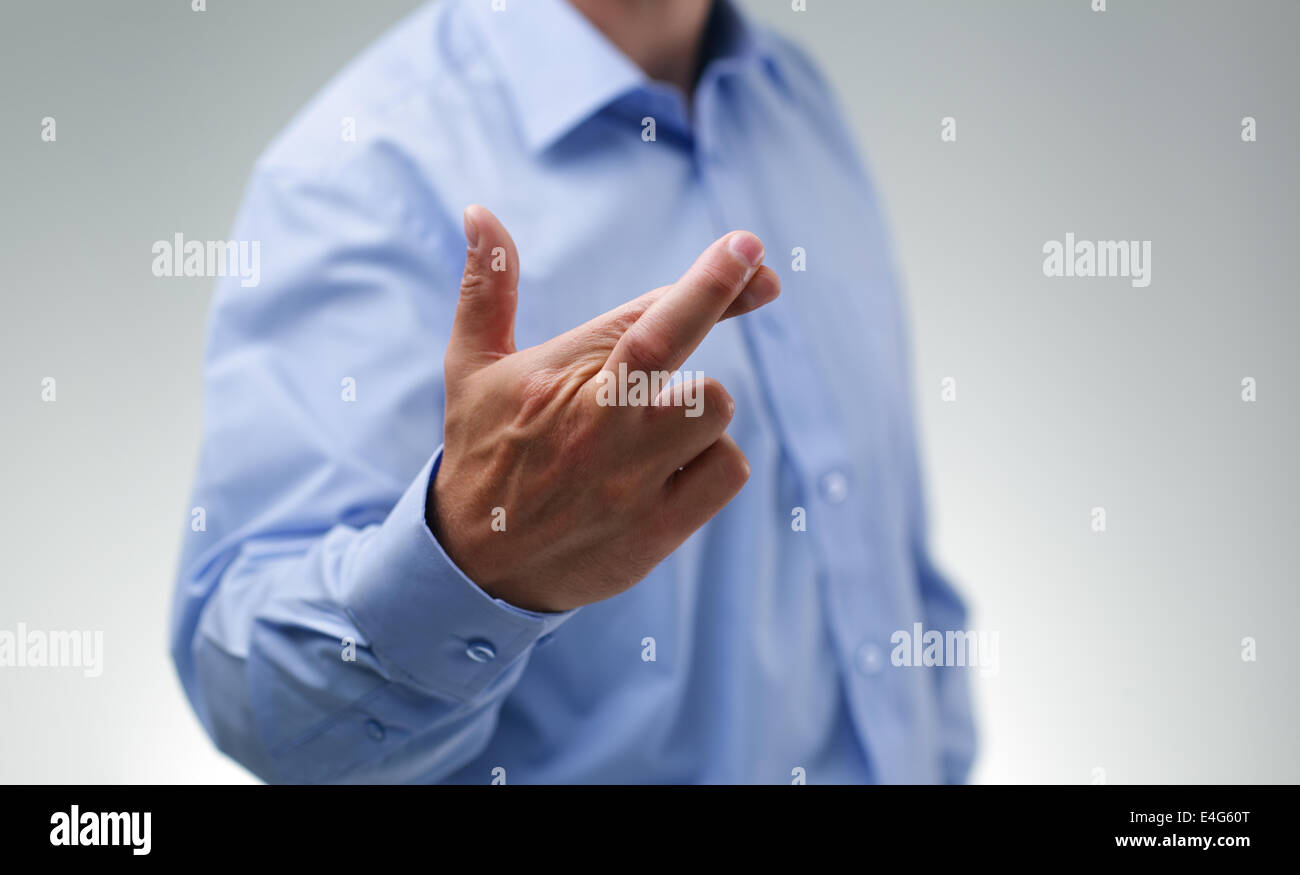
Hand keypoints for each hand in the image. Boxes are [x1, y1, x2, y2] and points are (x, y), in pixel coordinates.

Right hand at [428, 205, 779, 612]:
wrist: (476, 569)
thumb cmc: (482, 452)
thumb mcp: (470, 367)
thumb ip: (487, 286)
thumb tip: (478, 210)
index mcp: (555, 377)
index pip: (646, 312)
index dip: (712, 277)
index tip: (751, 248)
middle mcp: (595, 424)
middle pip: (679, 345)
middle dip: (722, 296)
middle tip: (760, 276)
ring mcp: (629, 479)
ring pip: (713, 407)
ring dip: (701, 403)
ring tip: (662, 416)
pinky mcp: (657, 528)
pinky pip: (727, 469)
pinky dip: (713, 460)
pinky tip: (676, 465)